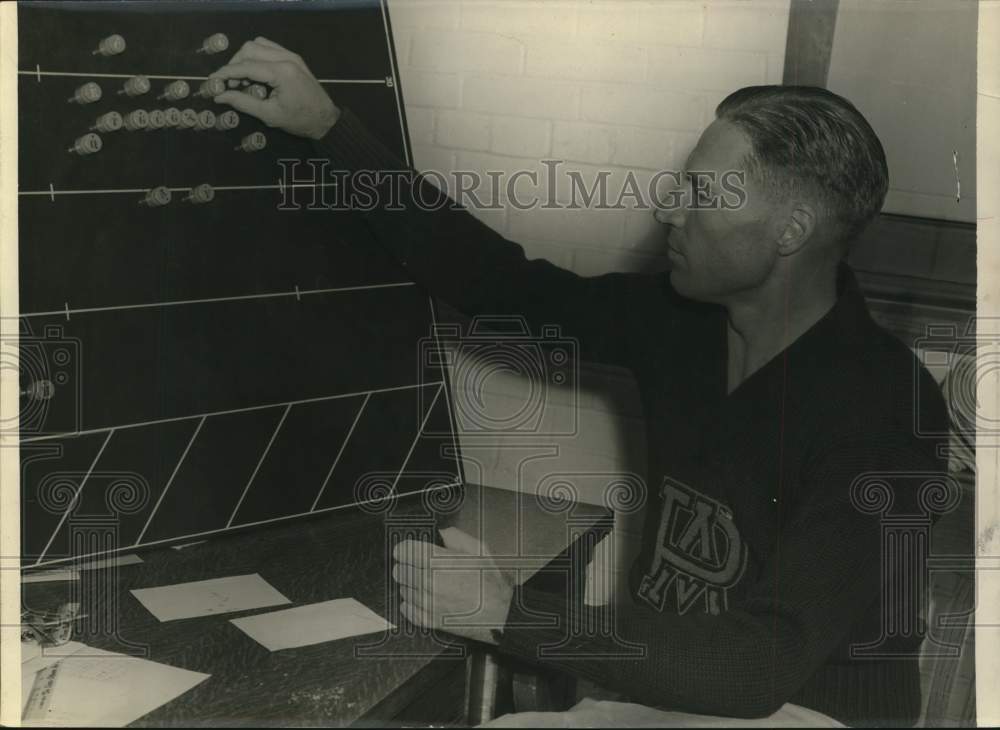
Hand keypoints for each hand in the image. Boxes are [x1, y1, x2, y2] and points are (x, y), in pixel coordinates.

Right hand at [210, 37, 340, 139]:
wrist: (326, 120)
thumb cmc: (299, 120)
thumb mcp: (269, 115)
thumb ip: (243, 103)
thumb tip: (219, 96)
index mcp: (281, 72)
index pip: (246, 66)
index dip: (226, 73)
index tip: (213, 80)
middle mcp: (286, 58)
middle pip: (250, 49)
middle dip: (235, 64)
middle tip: (230, 84)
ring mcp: (291, 55)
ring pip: (258, 44)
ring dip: (245, 58)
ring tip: (242, 79)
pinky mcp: (293, 58)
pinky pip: (269, 47)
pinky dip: (257, 56)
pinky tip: (255, 73)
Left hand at [392, 527, 513, 644]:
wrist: (500, 612)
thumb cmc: (491, 582)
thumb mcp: (478, 549)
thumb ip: (454, 536)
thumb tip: (439, 533)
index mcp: (436, 561)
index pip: (402, 550)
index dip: (406, 549)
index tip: (409, 550)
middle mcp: (427, 581)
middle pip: (399, 570)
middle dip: (407, 566)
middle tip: (420, 567)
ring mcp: (426, 603)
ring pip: (402, 590)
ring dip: (410, 585)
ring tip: (427, 584)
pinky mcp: (428, 620)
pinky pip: (406, 609)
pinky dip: (411, 604)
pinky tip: (425, 599)